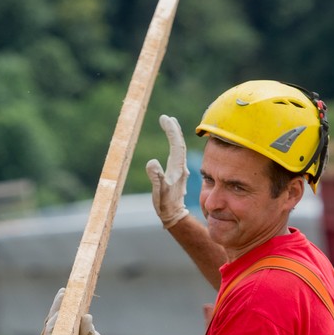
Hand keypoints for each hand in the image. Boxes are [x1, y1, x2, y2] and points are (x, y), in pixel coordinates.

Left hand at [42, 288, 114, 334]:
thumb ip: (88, 331)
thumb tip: (86, 317)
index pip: (53, 330)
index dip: (56, 319)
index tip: (61, 311)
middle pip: (52, 319)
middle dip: (58, 307)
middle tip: (64, 295)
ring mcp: (53, 329)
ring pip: (55, 313)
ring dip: (60, 302)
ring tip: (64, 291)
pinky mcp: (58, 322)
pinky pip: (59, 311)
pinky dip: (62, 302)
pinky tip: (64, 292)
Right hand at [144, 114, 189, 228]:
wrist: (174, 216)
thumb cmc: (165, 205)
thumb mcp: (159, 191)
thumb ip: (156, 177)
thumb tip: (152, 162)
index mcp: (178, 168)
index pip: (176, 145)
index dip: (171, 131)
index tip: (165, 118)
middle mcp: (181, 167)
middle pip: (179, 144)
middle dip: (174, 130)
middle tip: (168, 118)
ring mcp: (180, 171)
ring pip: (179, 149)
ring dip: (175, 136)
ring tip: (171, 125)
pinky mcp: (177, 175)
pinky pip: (177, 156)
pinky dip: (174, 146)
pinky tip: (173, 145)